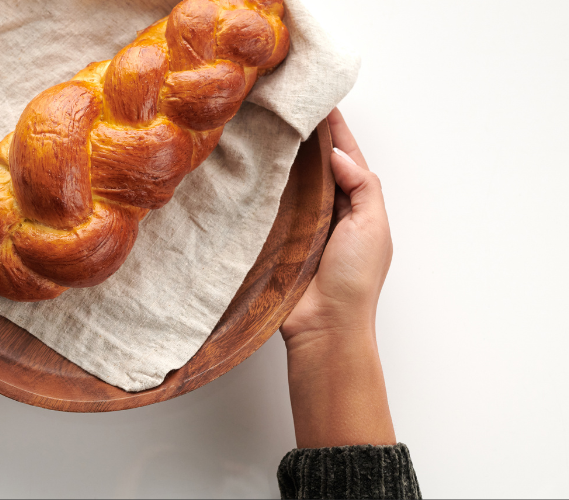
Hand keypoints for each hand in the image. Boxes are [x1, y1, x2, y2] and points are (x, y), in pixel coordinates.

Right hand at [279, 108, 395, 447]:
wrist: (324, 325)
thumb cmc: (355, 280)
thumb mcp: (373, 227)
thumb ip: (362, 187)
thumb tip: (338, 154)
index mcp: (357, 205)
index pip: (346, 156)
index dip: (335, 128)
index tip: (319, 97)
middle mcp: (328, 209)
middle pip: (314, 163)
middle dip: (303, 135)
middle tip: (284, 103)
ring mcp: (299, 223)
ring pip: (288, 180)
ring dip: (279, 156)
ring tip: (262, 125)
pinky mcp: (274, 237)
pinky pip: (266, 204)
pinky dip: (259, 186)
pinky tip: (246, 166)